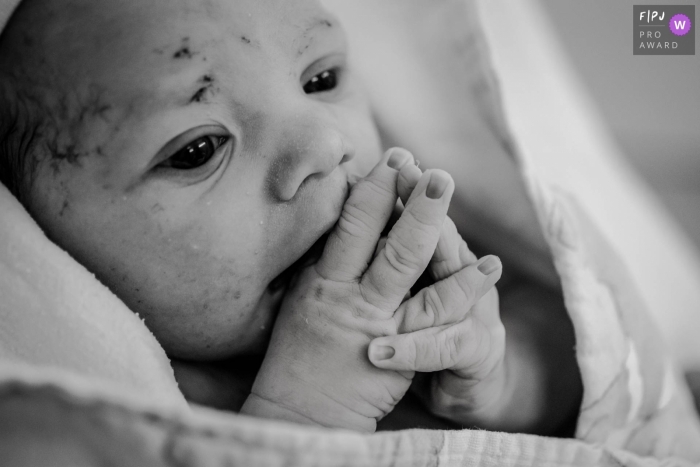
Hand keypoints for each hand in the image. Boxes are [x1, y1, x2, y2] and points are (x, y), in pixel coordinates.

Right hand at [241, 148, 497, 431]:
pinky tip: (489, 266)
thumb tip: (336, 222)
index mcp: (320, 278)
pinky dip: (462, 285)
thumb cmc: (300, 351)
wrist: (301, 407)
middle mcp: (341, 291)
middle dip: (399, 194)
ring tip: (449, 187)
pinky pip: (432, 312)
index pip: (346, 224)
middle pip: (371, 229)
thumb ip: (321, 265)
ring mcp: (369, 317)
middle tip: (425, 162)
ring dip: (428, 222)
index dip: (371, 188)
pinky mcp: (393, 346)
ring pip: (401, 260)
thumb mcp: (302, 302)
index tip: (392, 159)